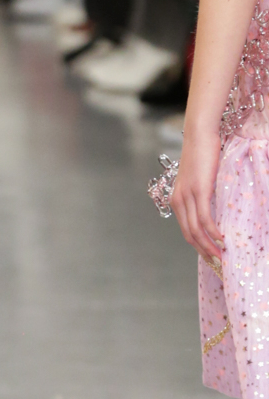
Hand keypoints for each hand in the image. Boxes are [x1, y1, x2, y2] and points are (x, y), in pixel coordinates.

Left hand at [170, 126, 222, 261]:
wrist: (199, 136)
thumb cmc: (202, 155)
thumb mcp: (199, 180)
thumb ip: (201, 196)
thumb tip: (213, 210)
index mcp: (176, 200)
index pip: (186, 231)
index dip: (198, 246)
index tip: (210, 256)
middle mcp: (178, 201)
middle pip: (189, 235)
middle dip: (204, 251)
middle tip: (218, 263)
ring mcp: (187, 196)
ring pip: (196, 230)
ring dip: (209, 246)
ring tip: (222, 256)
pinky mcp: (198, 191)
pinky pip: (204, 219)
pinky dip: (213, 232)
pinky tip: (222, 240)